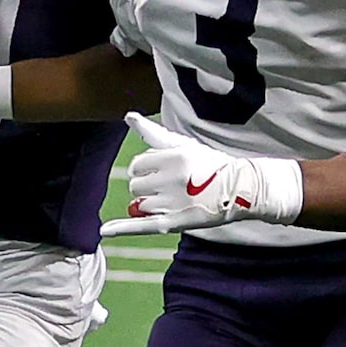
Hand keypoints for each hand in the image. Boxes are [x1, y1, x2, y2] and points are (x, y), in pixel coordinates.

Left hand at [102, 113, 303, 238]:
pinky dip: (121, 229)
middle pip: (135, 185)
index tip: (165, 171)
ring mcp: (172, 203)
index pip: (136, 165)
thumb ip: (152, 133)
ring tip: (177, 200)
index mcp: (173, 158)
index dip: (147, 168)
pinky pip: (141, 226)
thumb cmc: (209, 165)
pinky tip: (105, 231)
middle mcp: (172, 180)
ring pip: (140, 205)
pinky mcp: (174, 224)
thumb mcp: (182, 145)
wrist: (239, 190)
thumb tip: (128, 115)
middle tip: (173, 187)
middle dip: (147, 186)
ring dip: (151, 204)